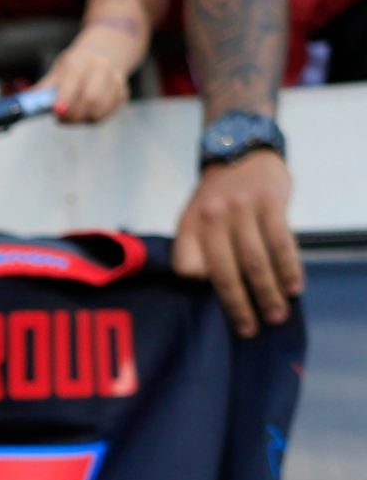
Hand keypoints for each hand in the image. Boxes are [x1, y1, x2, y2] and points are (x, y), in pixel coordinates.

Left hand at [38, 43, 129, 123]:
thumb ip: (42, 90)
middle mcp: (101, 67)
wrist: (104, 53)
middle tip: (61, 119)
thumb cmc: (75, 66)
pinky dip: (93, 118)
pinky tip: (86, 112)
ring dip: (82, 119)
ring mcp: (115, 80)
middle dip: (73, 115)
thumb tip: (21, 106)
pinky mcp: (123, 92)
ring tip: (73, 115)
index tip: (56, 112)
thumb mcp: (57, 72)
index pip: (74, 81)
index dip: (65, 100)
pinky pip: (107, 114)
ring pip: (100, 110)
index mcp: (80, 60)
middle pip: (91, 98)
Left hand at [171, 150, 300, 338]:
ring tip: (276, 315)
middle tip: (249, 329)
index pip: (185, 265)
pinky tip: (294, 286)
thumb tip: (204, 289)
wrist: (241, 149)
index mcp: (188, 225)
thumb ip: (196, 247)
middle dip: (238, 305)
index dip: (196, 288)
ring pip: (255, 260)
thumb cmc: (216, 195)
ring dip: (267, 292)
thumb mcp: (193, 216)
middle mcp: (211, 218)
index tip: (208, 312)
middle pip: (224, 271)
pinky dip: (288, 267)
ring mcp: (242, 210)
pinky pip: (281, 241)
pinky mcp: (270, 204)